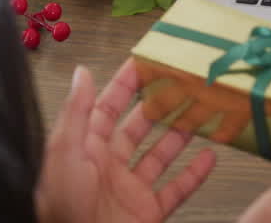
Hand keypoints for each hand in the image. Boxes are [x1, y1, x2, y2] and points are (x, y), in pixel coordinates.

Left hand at [36, 60, 216, 222]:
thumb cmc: (61, 211)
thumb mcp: (64, 154)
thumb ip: (76, 113)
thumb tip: (82, 75)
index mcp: (85, 150)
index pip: (107, 108)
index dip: (126, 84)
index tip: (145, 63)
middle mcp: (108, 168)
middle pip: (139, 128)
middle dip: (160, 105)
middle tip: (182, 84)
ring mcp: (129, 190)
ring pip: (160, 155)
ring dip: (181, 134)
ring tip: (201, 113)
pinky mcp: (147, 212)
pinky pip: (176, 190)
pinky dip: (195, 174)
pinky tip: (209, 157)